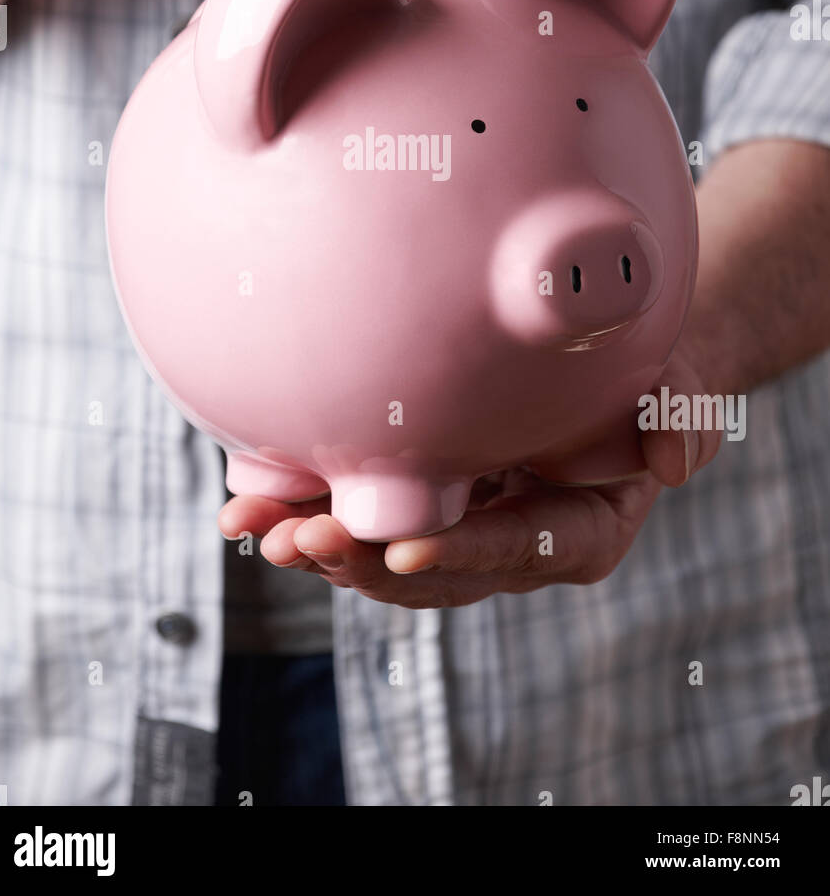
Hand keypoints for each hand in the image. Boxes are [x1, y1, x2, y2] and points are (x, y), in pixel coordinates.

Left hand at [218, 344, 721, 608]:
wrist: (605, 360)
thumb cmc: (641, 372)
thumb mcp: (676, 384)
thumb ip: (681, 418)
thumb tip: (670, 468)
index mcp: (577, 529)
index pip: (517, 548)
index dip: (460, 555)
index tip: (402, 553)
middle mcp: (511, 540)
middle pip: (434, 570)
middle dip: (364, 561)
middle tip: (302, 541)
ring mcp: (459, 522)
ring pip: (383, 554)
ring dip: (320, 544)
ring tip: (256, 530)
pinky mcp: (419, 496)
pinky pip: (361, 513)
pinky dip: (307, 508)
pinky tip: (249, 503)